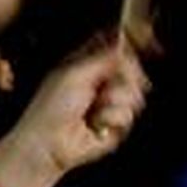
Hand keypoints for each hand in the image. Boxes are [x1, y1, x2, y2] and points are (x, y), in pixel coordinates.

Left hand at [0, 43, 146, 186]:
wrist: (50, 142)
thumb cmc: (52, 106)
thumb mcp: (75, 73)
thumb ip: (103, 57)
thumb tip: (125, 44)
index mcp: (87, 64)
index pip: (114, 46)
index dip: (127, 44)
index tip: (135, 46)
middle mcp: (101, 81)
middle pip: (132, 68)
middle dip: (125, 75)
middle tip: (106, 84)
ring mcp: (111, 102)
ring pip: (135, 91)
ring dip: (115, 99)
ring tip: (95, 107)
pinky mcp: (117, 123)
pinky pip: (129, 114)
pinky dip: (111, 117)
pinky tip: (96, 123)